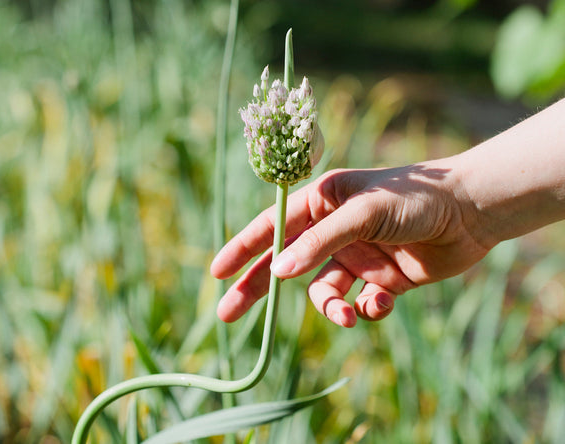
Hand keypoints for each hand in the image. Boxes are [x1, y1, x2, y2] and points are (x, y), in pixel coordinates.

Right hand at [211, 163, 492, 326]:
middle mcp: (333, 230)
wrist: (471, 212)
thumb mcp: (362, 213)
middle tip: (228, 313)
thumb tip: (279, 272)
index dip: (243, 249)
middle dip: (258, 288)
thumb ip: (319, 242)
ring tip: (347, 315)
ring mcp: (355, 256)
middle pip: (285, 265)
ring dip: (331, 308)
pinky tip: (382, 302)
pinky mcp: (380, 279)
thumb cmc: (415, 198)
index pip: (272, 227)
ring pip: (323, 292)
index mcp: (322, 202)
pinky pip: (359, 302)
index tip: (216, 272)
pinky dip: (368, 309)